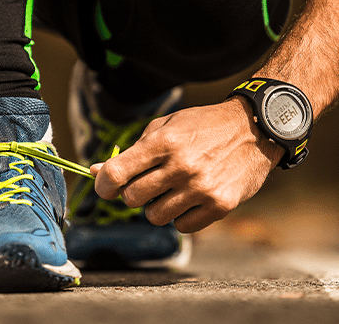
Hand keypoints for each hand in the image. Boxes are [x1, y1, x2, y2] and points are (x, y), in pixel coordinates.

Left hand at [91, 98, 283, 232]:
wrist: (253, 128)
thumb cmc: (202, 125)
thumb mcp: (165, 126)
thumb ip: (132, 150)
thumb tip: (97, 171)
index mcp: (163, 142)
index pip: (117, 172)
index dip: (103, 184)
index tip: (104, 187)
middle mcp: (181, 166)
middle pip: (132, 198)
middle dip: (131, 193)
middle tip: (143, 183)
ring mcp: (201, 188)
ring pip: (155, 216)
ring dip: (155, 206)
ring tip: (169, 189)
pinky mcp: (220, 205)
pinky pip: (182, 226)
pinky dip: (179, 216)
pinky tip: (187, 198)